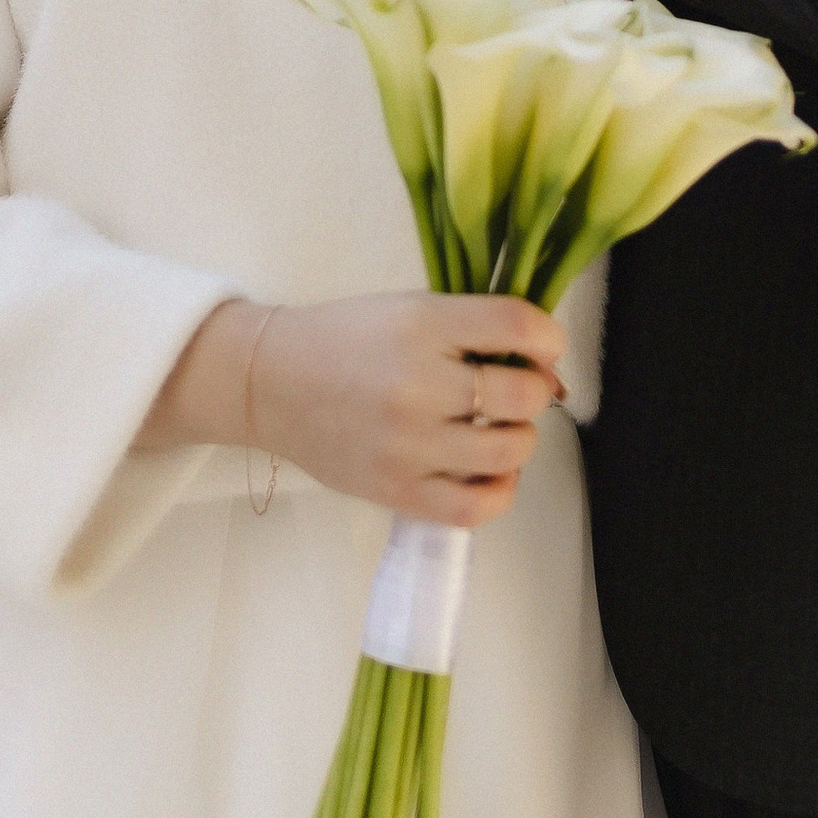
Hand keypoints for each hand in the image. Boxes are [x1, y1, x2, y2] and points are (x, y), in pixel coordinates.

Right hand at [142, 292, 566, 527]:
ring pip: (510, 450)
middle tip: (512, 389)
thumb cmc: (345, 340)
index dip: (548, 337)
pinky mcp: (396, 491)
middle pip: (522, 394)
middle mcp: (418, 384)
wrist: (269, 383)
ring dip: (518, 438)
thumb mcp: (409, 310)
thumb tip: (548, 369)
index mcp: (422, 325)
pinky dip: (500, 489)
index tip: (543, 346)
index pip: (516, 325)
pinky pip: (476, 507)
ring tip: (495, 429)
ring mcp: (408, 444)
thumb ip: (475, 329)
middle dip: (533, 390)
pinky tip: (488, 470)